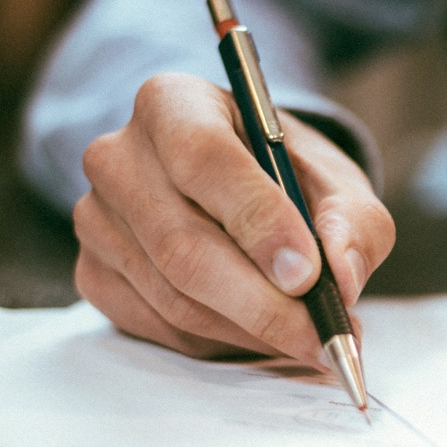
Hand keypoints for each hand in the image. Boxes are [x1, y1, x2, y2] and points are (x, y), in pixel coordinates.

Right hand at [72, 73, 393, 364]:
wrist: (240, 191)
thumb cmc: (287, 178)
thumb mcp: (337, 183)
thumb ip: (353, 222)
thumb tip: (342, 277)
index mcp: (173, 104)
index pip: (204, 159)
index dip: (258, 222)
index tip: (308, 275)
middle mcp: (118, 156)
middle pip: (183, 245)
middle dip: (263, 304)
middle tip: (323, 337)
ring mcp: (96, 219)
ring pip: (174, 297)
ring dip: (250, 331)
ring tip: (309, 339)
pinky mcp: (94, 273)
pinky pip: (158, 326)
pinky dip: (220, 343)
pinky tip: (261, 334)